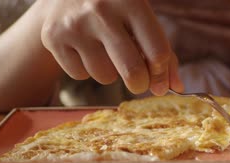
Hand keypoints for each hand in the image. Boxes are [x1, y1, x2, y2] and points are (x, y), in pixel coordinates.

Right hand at [40, 0, 182, 95]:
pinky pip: (81, 75)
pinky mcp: (53, 37)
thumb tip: (176, 87)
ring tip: (105, 52)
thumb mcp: (141, 19)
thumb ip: (162, 51)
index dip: (161, 73)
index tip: (158, 80)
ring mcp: (74, 24)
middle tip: (138, 82)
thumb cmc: (115, 10)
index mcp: (131, 1)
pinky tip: (84, 49)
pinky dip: (86, 69)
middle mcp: (101, 11)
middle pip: (132, 70)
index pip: (157, 52)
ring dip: (110, 73)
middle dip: (139, 84)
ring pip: (105, 77)